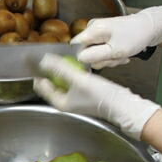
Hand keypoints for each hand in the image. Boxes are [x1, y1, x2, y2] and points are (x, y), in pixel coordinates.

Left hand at [33, 53, 160, 139]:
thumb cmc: (101, 96)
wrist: (123, 104)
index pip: (40, 85)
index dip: (39, 72)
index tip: (40, 59)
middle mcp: (64, 101)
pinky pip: (72, 81)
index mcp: (59, 102)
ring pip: (61, 81)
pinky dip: (71, 73)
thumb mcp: (79, 80)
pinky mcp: (83, 94)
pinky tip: (76, 65)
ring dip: (61, 71)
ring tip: (63, 58)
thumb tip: (44, 60)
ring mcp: (74, 98)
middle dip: (50, 70)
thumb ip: (60, 70)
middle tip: (53, 56)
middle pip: (50, 83)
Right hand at [72, 6, 161, 68]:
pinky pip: (101, 50)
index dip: (84, 57)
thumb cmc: (135, 36)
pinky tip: (122, 53)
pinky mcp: (103, 36)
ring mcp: (98, 32)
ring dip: (108, 59)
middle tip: (116, 58)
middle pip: (86, 51)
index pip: (75, 46)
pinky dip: (111, 55)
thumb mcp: (116, 50)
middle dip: (101, 59)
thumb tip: (79, 59)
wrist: (150, 27)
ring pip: (95, 53)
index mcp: (93, 30)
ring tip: (122, 55)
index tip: (99, 60)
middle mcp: (92, 29)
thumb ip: (96, 55)